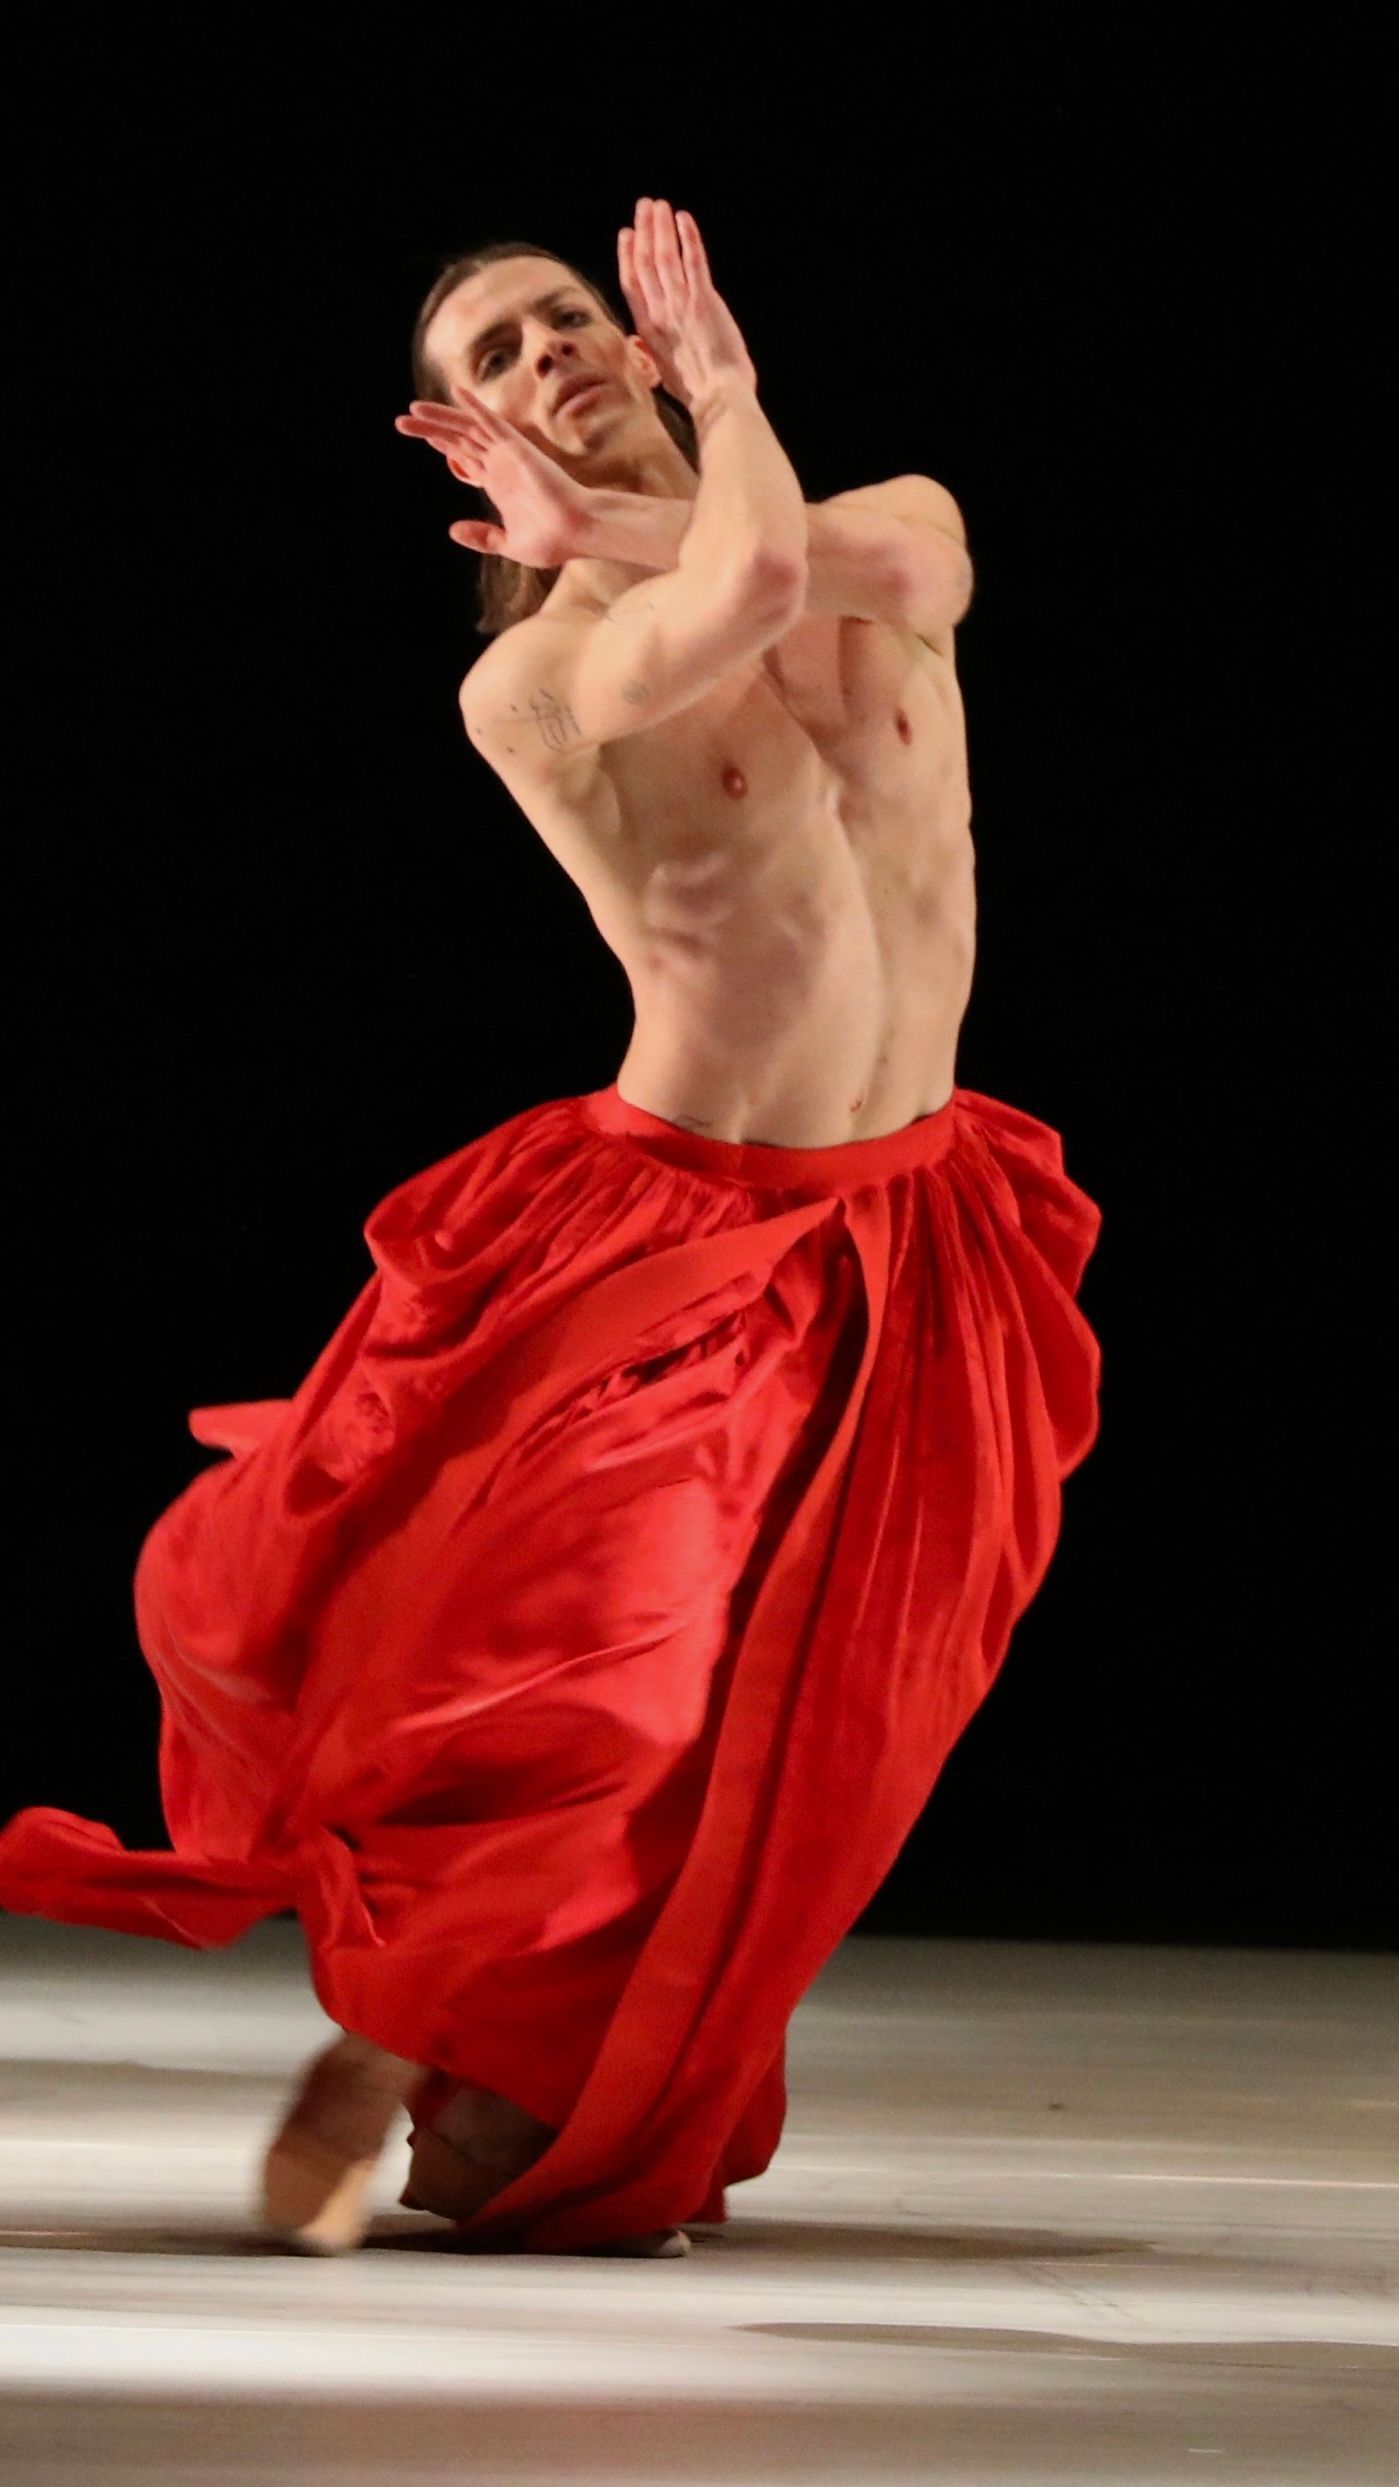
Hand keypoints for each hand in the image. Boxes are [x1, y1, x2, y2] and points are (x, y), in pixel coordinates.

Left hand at [394, 393, 592, 564]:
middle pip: (459, 438)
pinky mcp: (517, 448)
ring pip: (468, 427)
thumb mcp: (509, 544)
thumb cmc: (552, 541)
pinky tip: (456, 392)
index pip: (465, 456)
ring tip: (412, 410)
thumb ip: (483, 537)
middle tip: (401, 421)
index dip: (443, 444)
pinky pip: (492, 422)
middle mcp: (500, 464)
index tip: (423, 435)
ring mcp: (508, 454)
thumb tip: (452, 530)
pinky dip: (474, 407)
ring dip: (440, 417)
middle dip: (430, 429)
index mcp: (498, 483)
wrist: (577, 533)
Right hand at [617, 199, 757, 409]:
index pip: (631, 285)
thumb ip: (651, 352)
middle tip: (644, 206)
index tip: (627, 234)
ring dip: (661, 227)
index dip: (627, 256)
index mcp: (648, 331)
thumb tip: (639, 342)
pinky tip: (684, 218)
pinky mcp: (704, 302)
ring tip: (660, 205)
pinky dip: (688, 237)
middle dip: (643, 231)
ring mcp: (680, 307)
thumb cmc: (698, 392)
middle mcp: (660, 314)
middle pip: (644, 264)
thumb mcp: (664, 373)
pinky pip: (693, 261)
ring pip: (664, 257)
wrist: (719, 400)